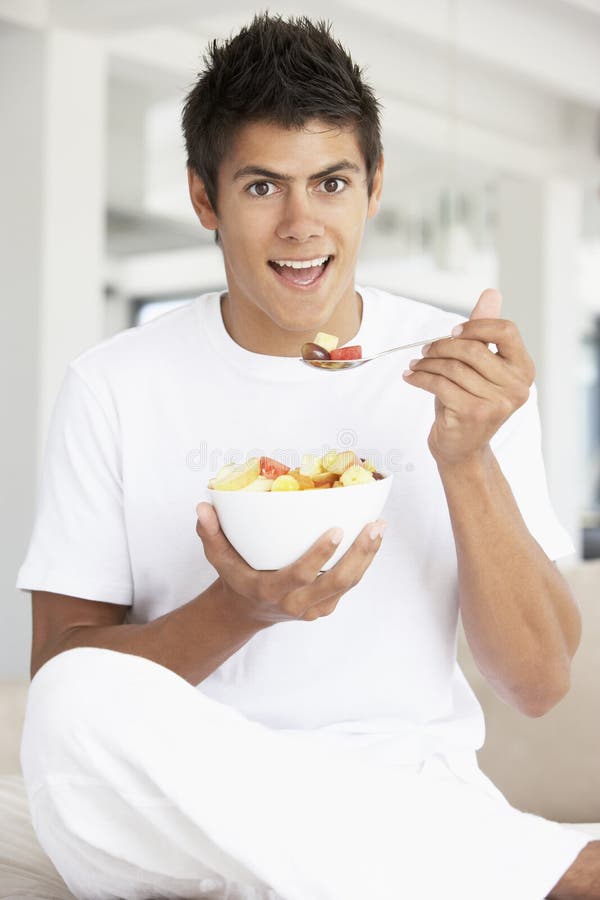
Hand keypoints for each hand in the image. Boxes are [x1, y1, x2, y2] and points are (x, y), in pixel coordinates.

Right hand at [195, 502, 386, 625]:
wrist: (247, 610)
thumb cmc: (235, 575)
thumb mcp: (218, 557)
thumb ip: (210, 532)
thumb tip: (203, 506)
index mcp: (271, 591)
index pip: (300, 576)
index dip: (320, 556)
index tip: (337, 530)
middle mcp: (296, 604)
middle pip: (337, 582)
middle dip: (359, 554)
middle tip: (374, 525)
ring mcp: (315, 608)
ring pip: (349, 584)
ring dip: (368, 556)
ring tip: (379, 527)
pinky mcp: (326, 607)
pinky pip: (349, 585)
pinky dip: (363, 562)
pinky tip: (372, 538)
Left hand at [402, 289, 534, 466]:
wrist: (461, 447)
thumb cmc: (468, 400)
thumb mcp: (478, 366)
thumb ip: (485, 331)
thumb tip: (491, 294)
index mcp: (524, 369)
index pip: (506, 330)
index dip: (477, 326)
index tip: (453, 333)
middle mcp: (517, 386)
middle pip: (473, 349)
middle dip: (442, 346)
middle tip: (424, 350)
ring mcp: (498, 402)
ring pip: (453, 367)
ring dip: (427, 363)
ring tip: (416, 365)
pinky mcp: (474, 413)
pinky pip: (440, 384)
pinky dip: (420, 378)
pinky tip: (411, 377)